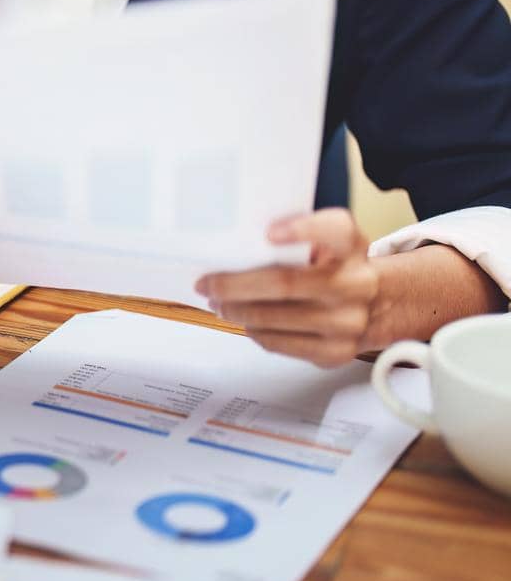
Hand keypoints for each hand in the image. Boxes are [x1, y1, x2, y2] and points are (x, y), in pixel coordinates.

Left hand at [195, 209, 380, 367]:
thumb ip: (293, 241)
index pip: (336, 229)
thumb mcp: (325, 245)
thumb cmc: (331, 269)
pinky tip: (245, 322)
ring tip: (219, 304)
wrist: (374, 306)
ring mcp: (349, 321)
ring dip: (237, 311)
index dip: (303, 229)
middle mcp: (357, 283)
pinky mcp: (337, 351)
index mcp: (352, 247)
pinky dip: (254, 332)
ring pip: (275, 318)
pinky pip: (280, 343)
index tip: (269, 233)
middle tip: (207, 284)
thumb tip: (232, 247)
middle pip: (284, 283)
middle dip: (234, 285)